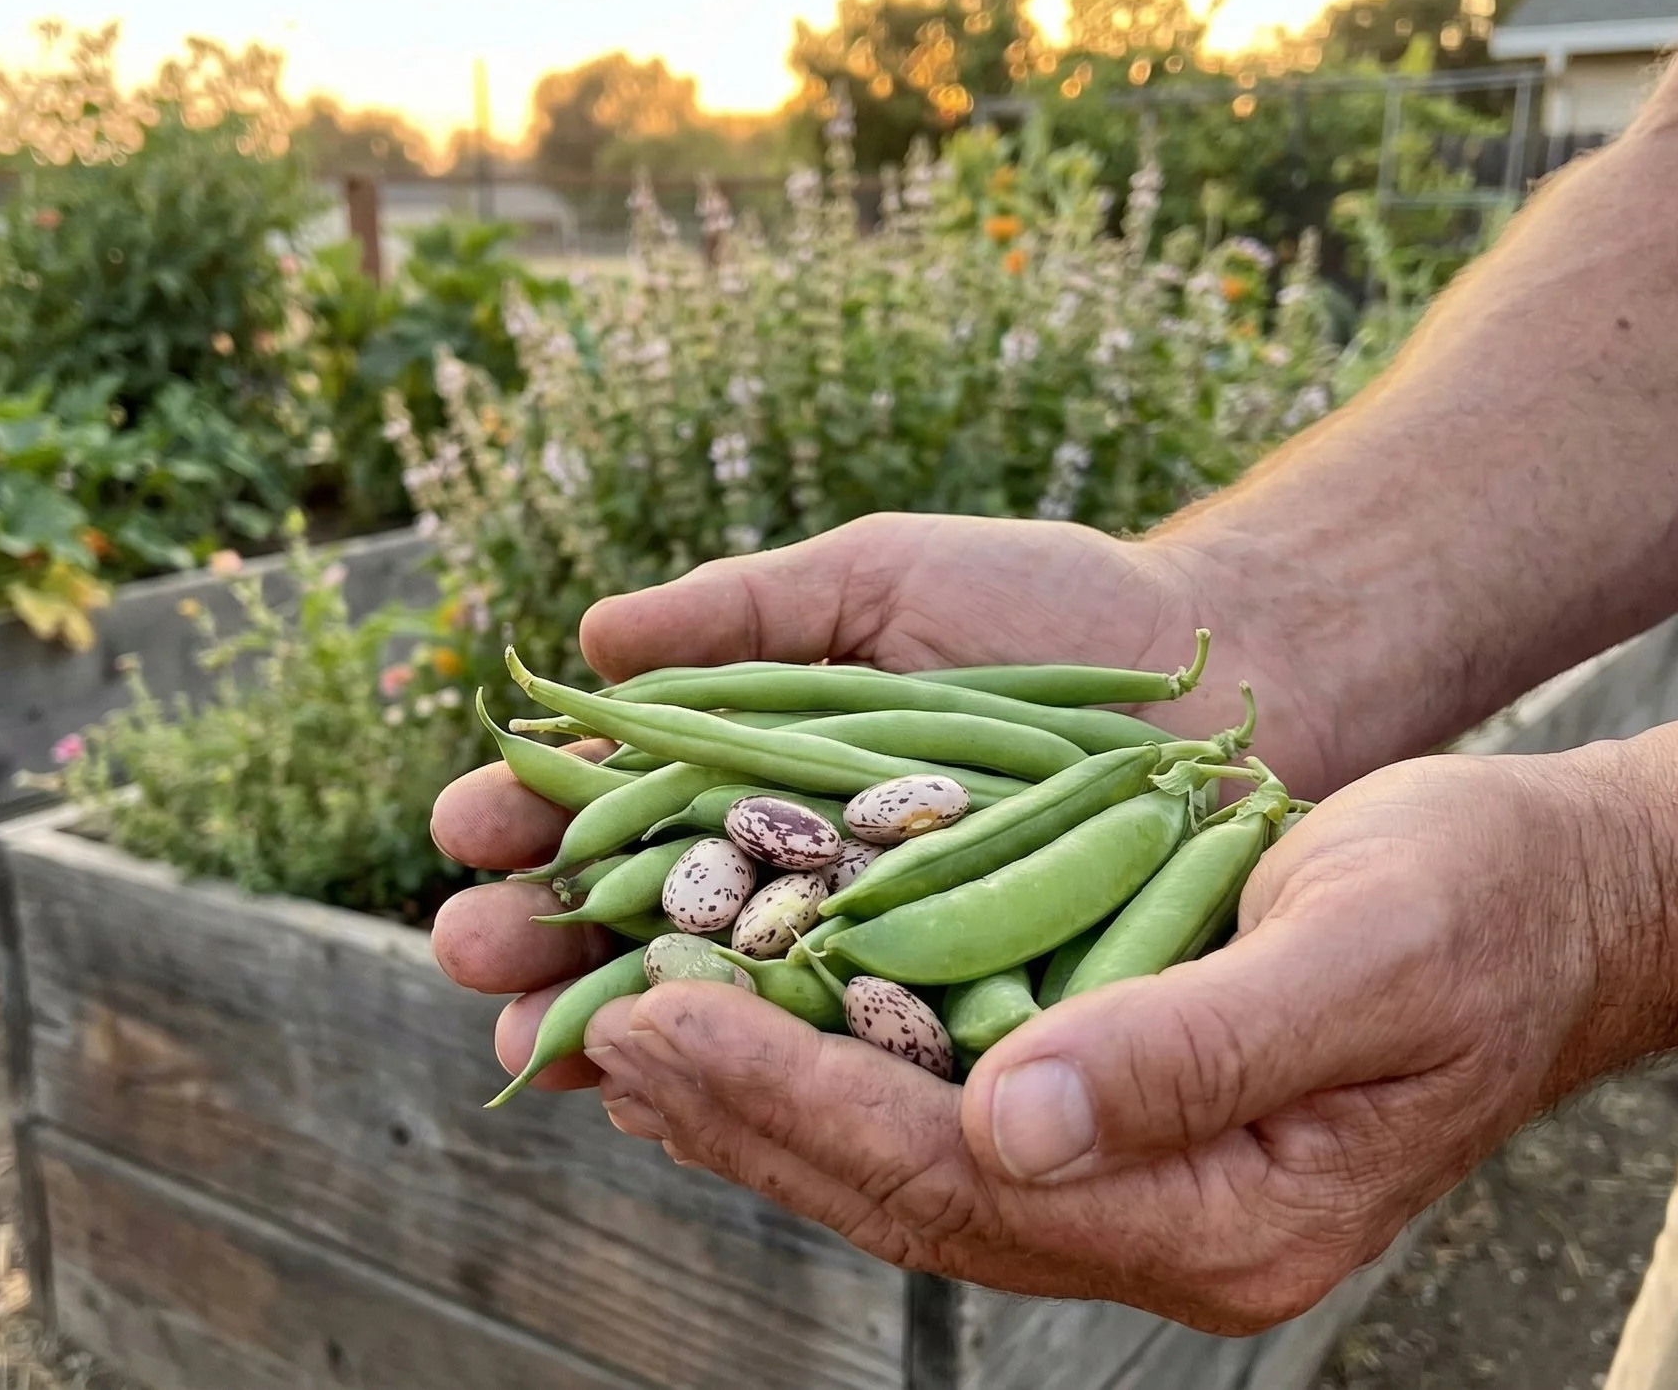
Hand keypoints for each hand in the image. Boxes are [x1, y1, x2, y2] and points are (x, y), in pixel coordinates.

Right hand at [430, 512, 1325, 1094]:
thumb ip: (740, 608)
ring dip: (610, 1024)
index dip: (527, 817)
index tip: (462, 823)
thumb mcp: (878, 578)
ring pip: (711, 1004)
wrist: (1215, 669)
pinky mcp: (939, 1015)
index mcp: (748, 764)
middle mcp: (788, 867)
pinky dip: (746, 1080)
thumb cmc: (1038, 605)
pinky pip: (829, 1060)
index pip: (608, 803)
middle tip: (470, 948)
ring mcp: (858, 949)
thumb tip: (588, 639)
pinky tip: (666, 1099)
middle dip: (537, 936)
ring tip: (535, 1042)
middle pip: (630, 916)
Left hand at [579, 749, 1674, 1331]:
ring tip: (627, 1033)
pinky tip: (741, 1035)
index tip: (664, 1022)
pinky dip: (829, 1082)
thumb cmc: (1480, 905)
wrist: (1555, 903)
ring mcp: (1134, 1195)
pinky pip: (937, 1125)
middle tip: (600, 1023)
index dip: (802, 1102)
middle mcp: (1164, 1233)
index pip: (966, 1181)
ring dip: (760, 1107)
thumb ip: (1195, 1047)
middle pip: (908, 1193)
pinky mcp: (1114, 1134)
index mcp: (1229, 1217)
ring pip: (905, 1172)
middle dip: (745, 1110)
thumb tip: (1011, 1125)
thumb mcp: (1365, 949)